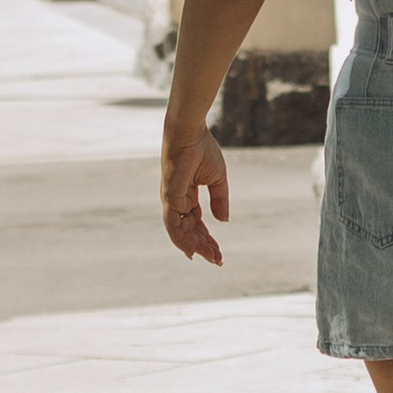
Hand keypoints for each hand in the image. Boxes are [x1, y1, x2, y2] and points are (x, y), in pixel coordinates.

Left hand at [160, 122, 229, 265]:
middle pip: (189, 231)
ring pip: (181, 232)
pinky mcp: (169, 197)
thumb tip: (223, 221)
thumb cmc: (202, 149)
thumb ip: (219, 200)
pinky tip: (192, 250)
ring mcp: (171, 200)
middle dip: (203, 246)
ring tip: (211, 258)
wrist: (191, 132)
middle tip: (218, 260)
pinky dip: (181, 239)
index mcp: (186, 196)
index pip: (196, 223)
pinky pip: (173, 224)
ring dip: (195, 246)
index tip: (219, 253)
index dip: (207, 238)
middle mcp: (176, 201)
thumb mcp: (217, 179)